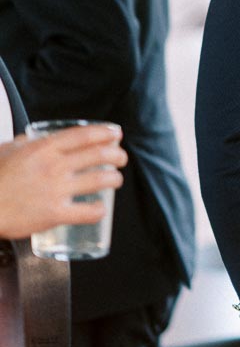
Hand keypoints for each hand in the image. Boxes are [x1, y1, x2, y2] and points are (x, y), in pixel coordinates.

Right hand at [0, 123, 125, 238]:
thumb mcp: (6, 150)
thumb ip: (21, 143)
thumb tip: (28, 139)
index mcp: (43, 148)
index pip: (83, 135)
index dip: (104, 133)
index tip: (115, 134)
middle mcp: (54, 166)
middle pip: (97, 155)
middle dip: (116, 154)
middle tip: (121, 158)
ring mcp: (56, 190)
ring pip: (99, 180)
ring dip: (114, 179)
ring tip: (116, 179)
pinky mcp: (54, 214)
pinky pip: (86, 212)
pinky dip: (98, 210)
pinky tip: (102, 209)